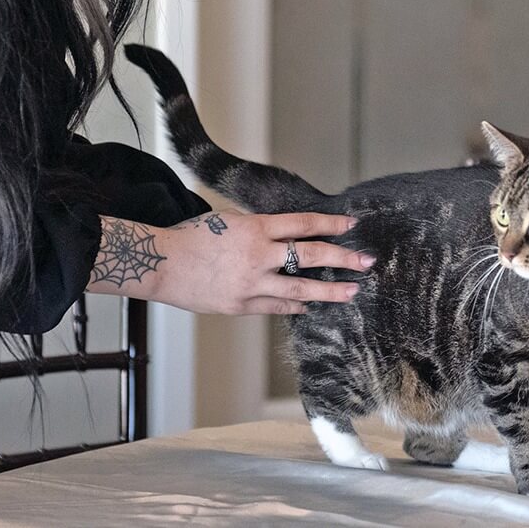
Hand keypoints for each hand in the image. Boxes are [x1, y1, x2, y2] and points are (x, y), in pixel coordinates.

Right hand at [86, 211, 373, 314]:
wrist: (162, 262)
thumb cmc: (190, 236)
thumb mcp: (227, 222)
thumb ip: (256, 231)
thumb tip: (280, 237)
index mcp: (254, 228)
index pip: (302, 224)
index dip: (330, 223)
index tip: (351, 224)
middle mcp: (258, 255)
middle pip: (310, 255)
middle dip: (342, 258)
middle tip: (367, 262)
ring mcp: (251, 283)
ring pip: (300, 289)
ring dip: (329, 290)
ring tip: (351, 292)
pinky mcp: (241, 305)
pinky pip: (276, 306)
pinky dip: (295, 305)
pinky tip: (309, 306)